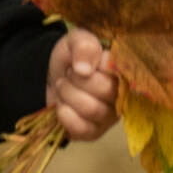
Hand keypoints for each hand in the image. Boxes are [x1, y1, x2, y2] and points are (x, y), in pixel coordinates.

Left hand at [46, 27, 118, 141]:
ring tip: (63, 87)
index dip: (97, 64)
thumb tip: (84, 69)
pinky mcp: (94, 132)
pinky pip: (82, 128)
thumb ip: (84, 46)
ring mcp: (110, 116)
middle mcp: (122, 95)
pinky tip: (61, 105)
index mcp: (123, 70)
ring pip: (92, 109)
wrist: (48, 77)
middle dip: (77, 80)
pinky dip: (65, 114)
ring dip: (68, 94)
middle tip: (69, 74)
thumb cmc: (70, 59)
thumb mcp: (75, 40)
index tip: (82, 62)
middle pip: (106, 91)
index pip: (120, 69)